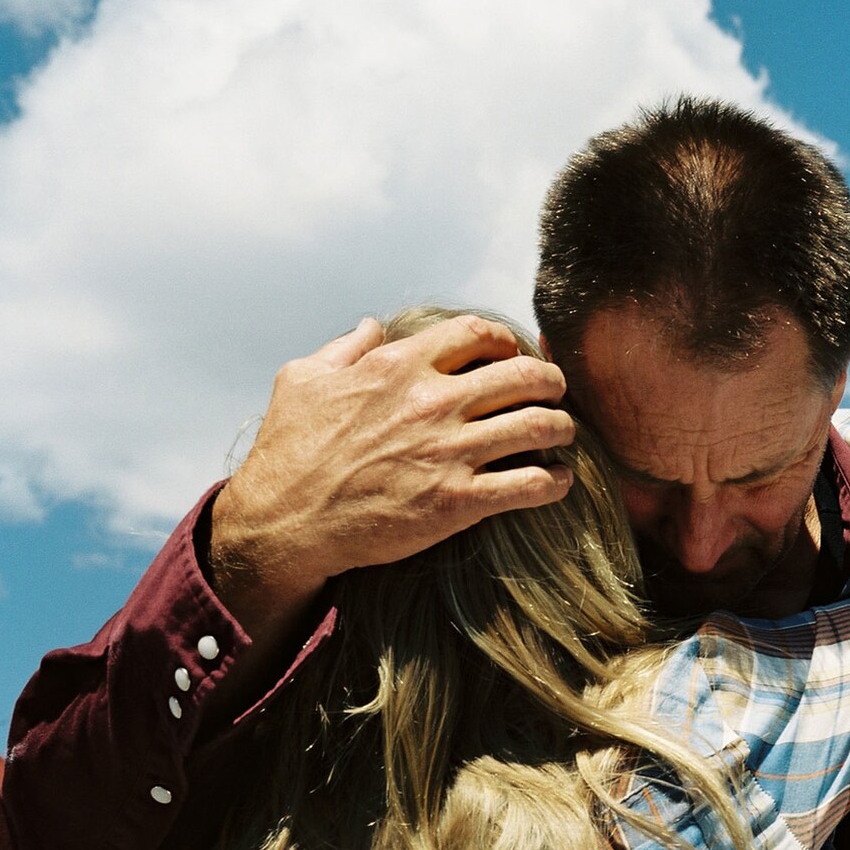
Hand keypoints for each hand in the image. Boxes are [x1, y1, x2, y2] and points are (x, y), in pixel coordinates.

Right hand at [210, 314, 574, 630]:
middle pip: (525, 374)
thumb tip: (371, 325)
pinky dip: (555, 482)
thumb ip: (344, 348)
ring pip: (539, 425)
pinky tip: (559, 482)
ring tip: (564, 434)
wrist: (284, 524)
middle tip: (555, 393)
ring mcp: (449, 451)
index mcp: (400, 366)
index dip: (505, 341)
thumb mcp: (302, 381)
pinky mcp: (457, 501)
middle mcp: (432, 402)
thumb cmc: (288, 452)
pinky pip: (531, 484)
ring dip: (562, 427)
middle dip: (550, 380)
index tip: (511, 355)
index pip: (477, 333)